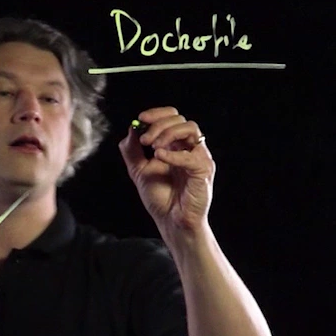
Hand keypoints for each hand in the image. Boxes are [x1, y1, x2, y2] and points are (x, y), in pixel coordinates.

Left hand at [117, 106, 215, 237]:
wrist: (171, 221)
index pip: (172, 118)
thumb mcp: (138, 171)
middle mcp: (189, 148)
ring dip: (168, 133)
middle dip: (159, 125)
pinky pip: (191, 156)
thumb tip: (131, 128)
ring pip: (190, 128)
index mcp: (175, 145)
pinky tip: (159, 158)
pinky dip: (173, 154)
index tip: (141, 119)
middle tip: (144, 141)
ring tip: (153, 148)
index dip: (157, 114)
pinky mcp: (203, 170)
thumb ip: (132, 151)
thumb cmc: (160, 197)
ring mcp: (198, 157)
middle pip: (180, 120)